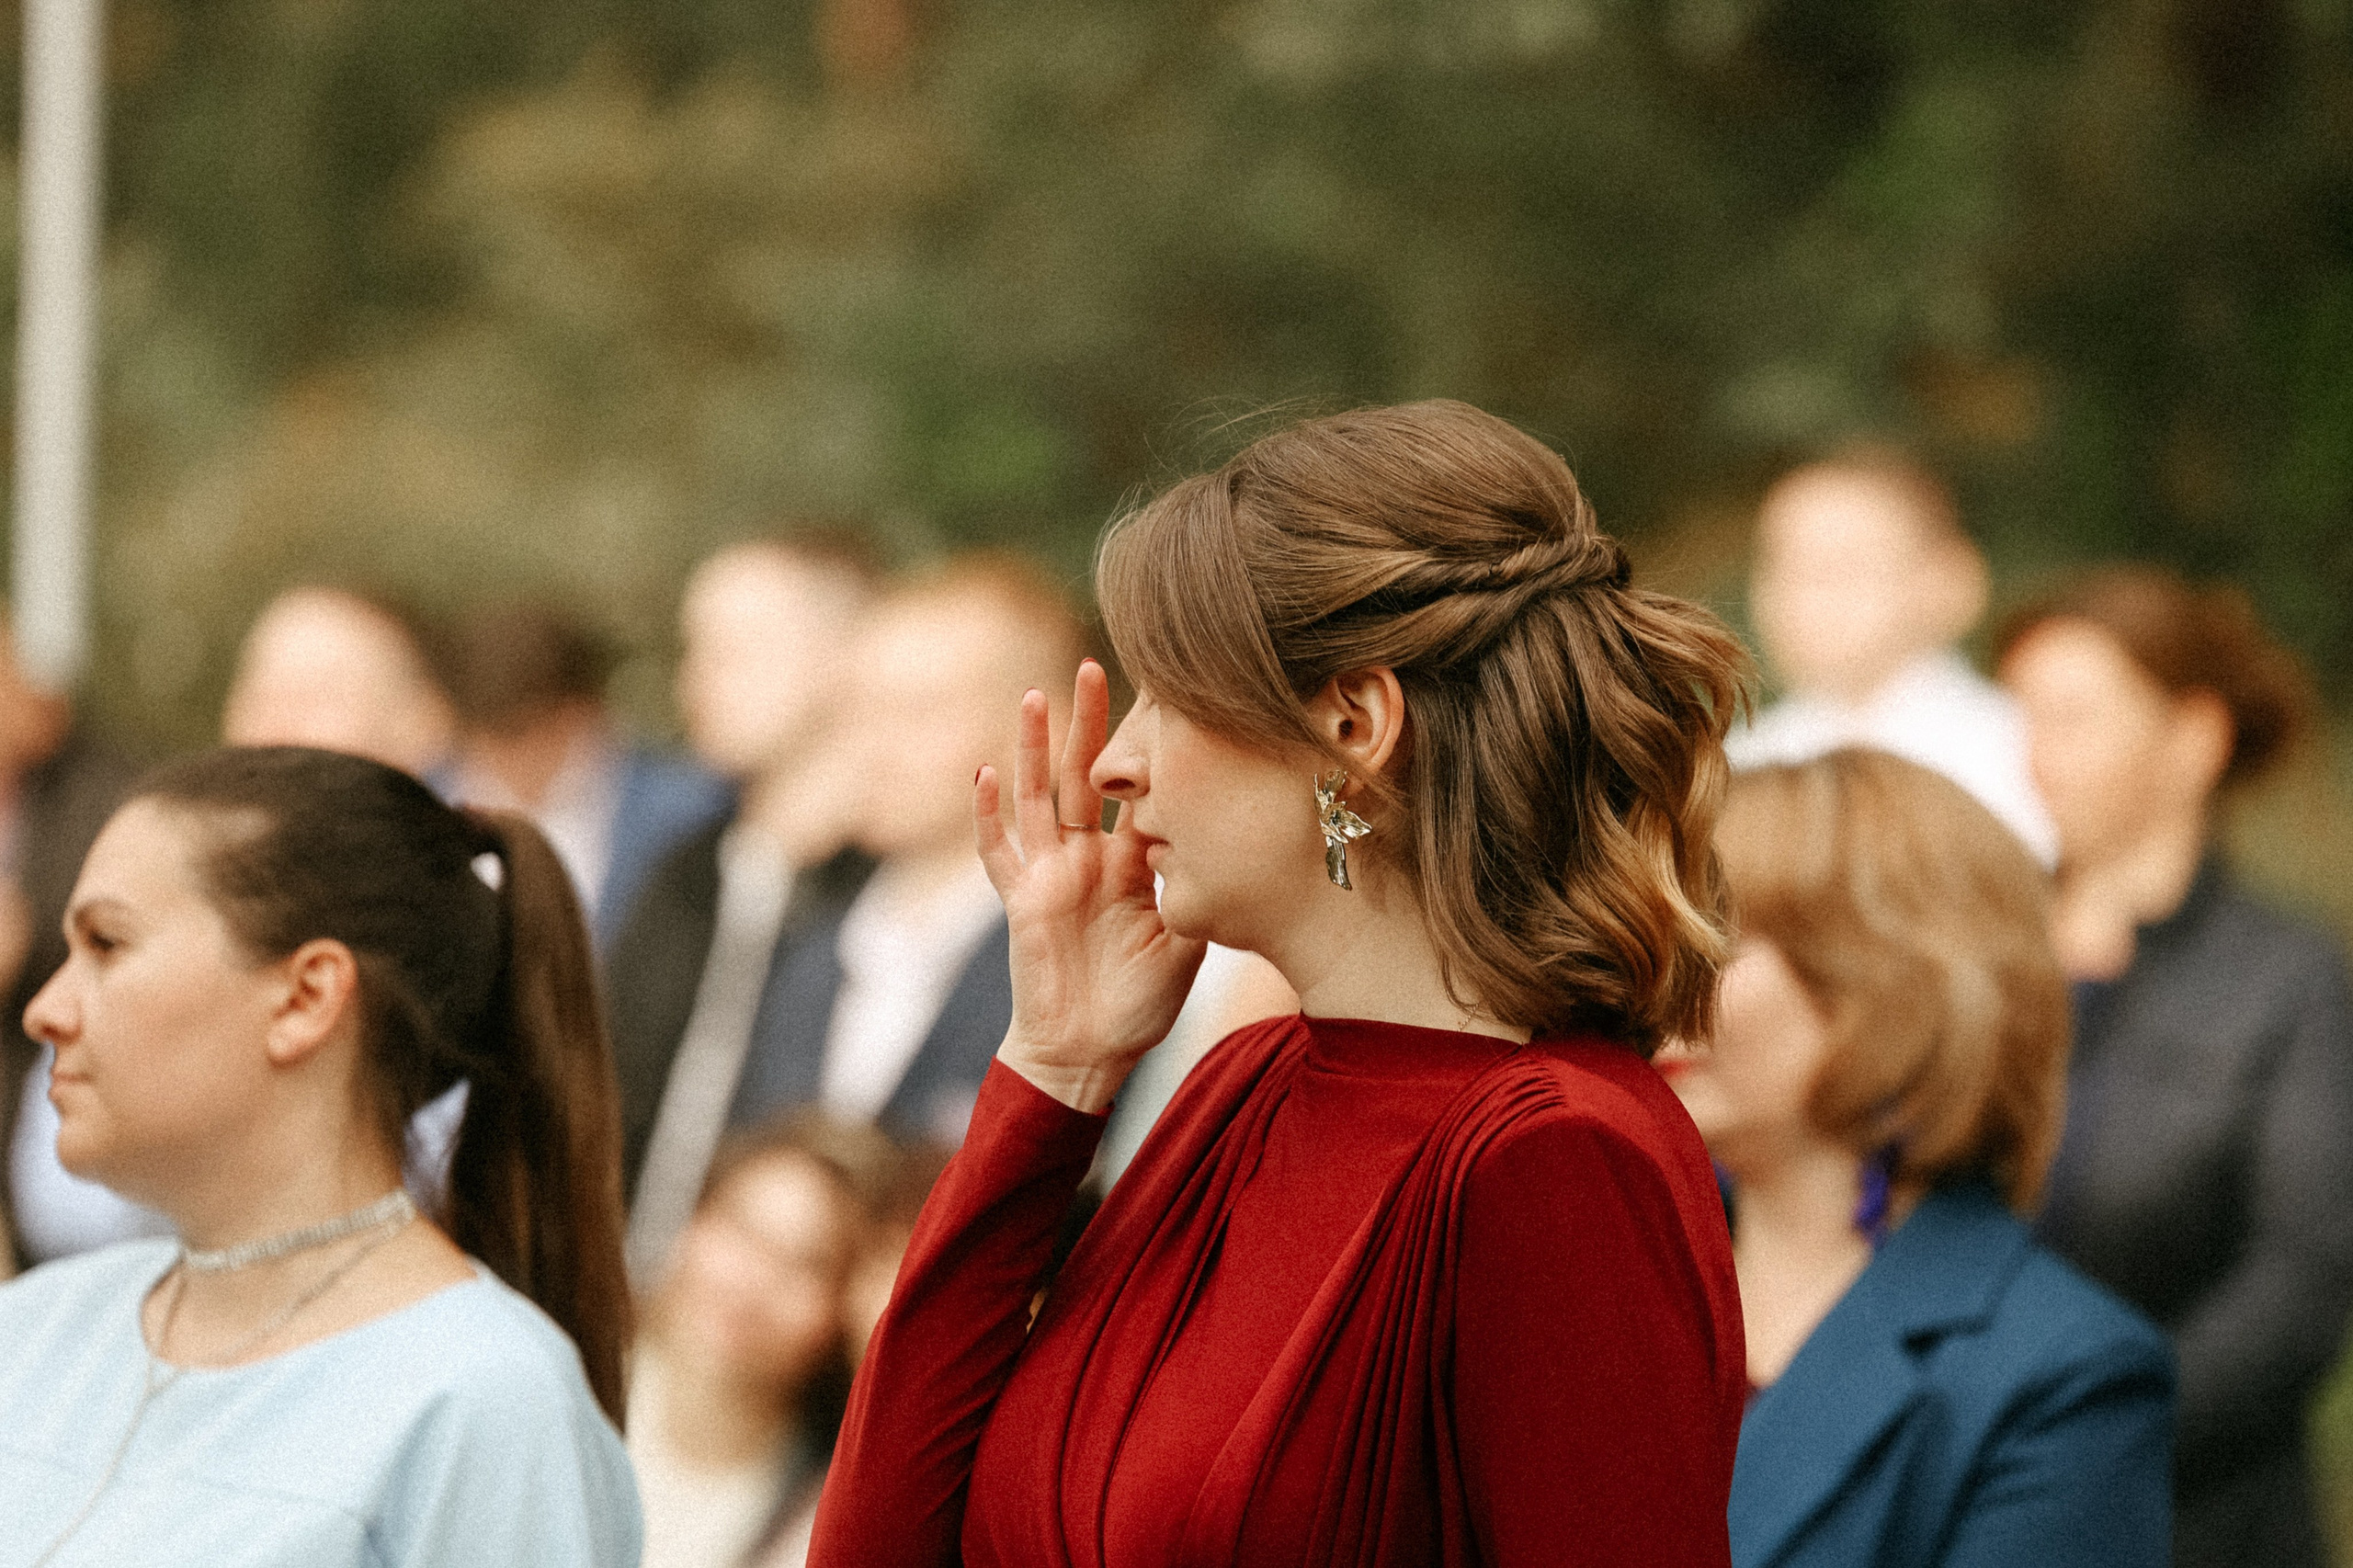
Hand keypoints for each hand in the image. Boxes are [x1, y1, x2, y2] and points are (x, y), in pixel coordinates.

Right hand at [976, 661, 1206, 1112]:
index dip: (1145, 748)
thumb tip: (1230, 849)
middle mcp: (1087, 858)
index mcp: (1129, 862)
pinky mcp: (1021, 900)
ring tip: (1033, 697)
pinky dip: (987, 815)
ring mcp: (1050, 875)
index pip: (1136, 790)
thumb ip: (1197, 896)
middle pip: (1084, 775)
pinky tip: (983, 774)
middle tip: (1094, 665)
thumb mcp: (1185, 944)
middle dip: (1089, 722)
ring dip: (1032, 748)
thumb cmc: (1139, 1004)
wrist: (1090, 1053)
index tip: (1161, 695)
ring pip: (1038, 798)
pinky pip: (999, 852)